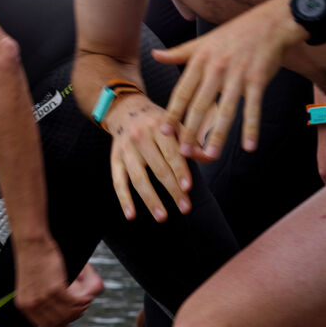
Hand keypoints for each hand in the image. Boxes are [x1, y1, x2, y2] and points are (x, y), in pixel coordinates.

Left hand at [13, 238, 103, 326]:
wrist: (31, 242)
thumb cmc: (33, 257)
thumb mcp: (32, 282)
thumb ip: (44, 296)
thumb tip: (62, 305)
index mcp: (24, 304)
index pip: (43, 324)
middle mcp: (32, 304)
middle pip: (59, 321)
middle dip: (73, 316)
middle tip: (82, 307)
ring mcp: (43, 298)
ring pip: (69, 312)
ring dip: (81, 307)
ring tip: (86, 298)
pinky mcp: (55, 289)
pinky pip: (75, 302)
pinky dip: (84, 299)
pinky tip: (88, 294)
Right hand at [101, 93, 192, 221]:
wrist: (126, 110)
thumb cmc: (157, 121)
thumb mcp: (175, 123)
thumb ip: (192, 141)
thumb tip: (210, 158)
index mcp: (158, 127)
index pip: (171, 152)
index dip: (180, 170)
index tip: (188, 187)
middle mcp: (140, 138)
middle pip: (157, 168)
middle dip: (172, 190)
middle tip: (185, 208)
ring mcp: (126, 150)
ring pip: (138, 178)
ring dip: (150, 200)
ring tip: (163, 217)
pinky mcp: (115, 159)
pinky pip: (118, 182)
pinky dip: (124, 200)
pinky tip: (131, 215)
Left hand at [153, 0, 302, 159]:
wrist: (269, 23)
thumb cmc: (234, 33)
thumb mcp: (202, 41)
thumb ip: (179, 52)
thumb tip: (155, 55)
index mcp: (200, 60)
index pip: (182, 91)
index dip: (172, 112)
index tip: (164, 131)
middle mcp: (216, 68)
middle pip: (200, 103)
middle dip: (190, 129)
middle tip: (183, 152)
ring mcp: (238, 74)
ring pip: (226, 109)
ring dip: (218, 133)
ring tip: (211, 154)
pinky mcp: (258, 79)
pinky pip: (253, 107)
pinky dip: (251, 127)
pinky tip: (249, 147)